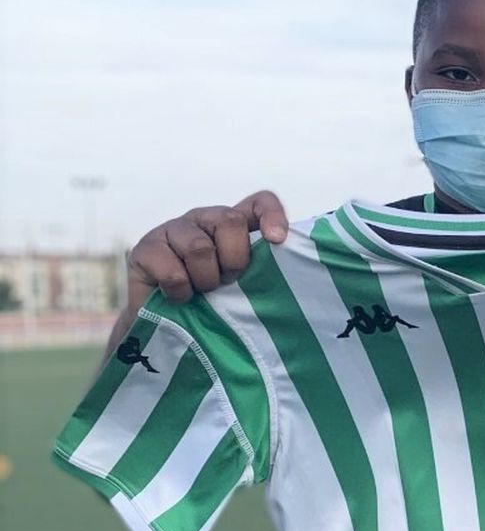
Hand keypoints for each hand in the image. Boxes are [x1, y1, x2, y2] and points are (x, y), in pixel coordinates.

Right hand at [126, 191, 288, 305]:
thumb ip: (267, 271)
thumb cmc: (216, 305)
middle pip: (229, 220)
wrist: (166, 327)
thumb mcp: (246, 287)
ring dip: (207, 280)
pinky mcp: (145, 249)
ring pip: (200, 247)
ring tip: (203, 292)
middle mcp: (204, 220)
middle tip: (228, 280)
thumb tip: (294, 267)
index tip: (277, 240)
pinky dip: (181, 292)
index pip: (259, 203)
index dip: (272, 215)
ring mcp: (172, 231)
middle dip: (235, 260)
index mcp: (234, 225)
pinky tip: (179, 298)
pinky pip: (172, 271)